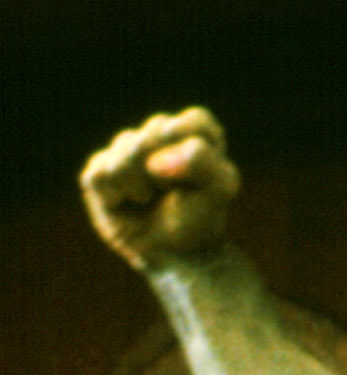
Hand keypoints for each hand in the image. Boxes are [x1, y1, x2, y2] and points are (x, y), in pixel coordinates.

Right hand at [79, 107, 241, 271]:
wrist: (177, 253)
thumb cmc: (201, 215)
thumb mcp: (220, 188)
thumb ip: (202, 161)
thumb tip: (153, 162)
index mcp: (193, 130)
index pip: (195, 121)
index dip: (195, 155)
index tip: (199, 180)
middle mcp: (157, 133)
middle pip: (154, 133)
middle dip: (168, 172)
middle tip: (173, 191)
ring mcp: (124, 149)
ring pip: (125, 152)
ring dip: (142, 185)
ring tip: (150, 198)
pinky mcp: (99, 170)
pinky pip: (101, 174)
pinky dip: (118, 195)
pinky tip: (128, 202)